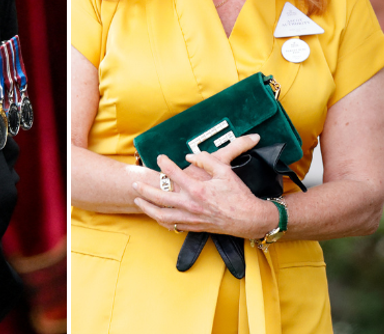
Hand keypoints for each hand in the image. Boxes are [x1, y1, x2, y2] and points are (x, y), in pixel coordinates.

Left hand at [131, 134, 279, 239]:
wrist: (249, 219)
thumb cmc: (238, 194)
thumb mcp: (225, 170)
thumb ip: (206, 160)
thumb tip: (189, 156)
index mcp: (198, 189)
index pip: (174, 173)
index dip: (165, 163)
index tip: (160, 157)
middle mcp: (191, 205)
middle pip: (160, 197)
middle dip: (144, 189)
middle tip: (134, 183)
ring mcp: (191, 218)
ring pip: (162, 215)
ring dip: (147, 208)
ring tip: (137, 200)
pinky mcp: (194, 227)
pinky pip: (172, 226)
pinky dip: (160, 220)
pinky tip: (155, 215)